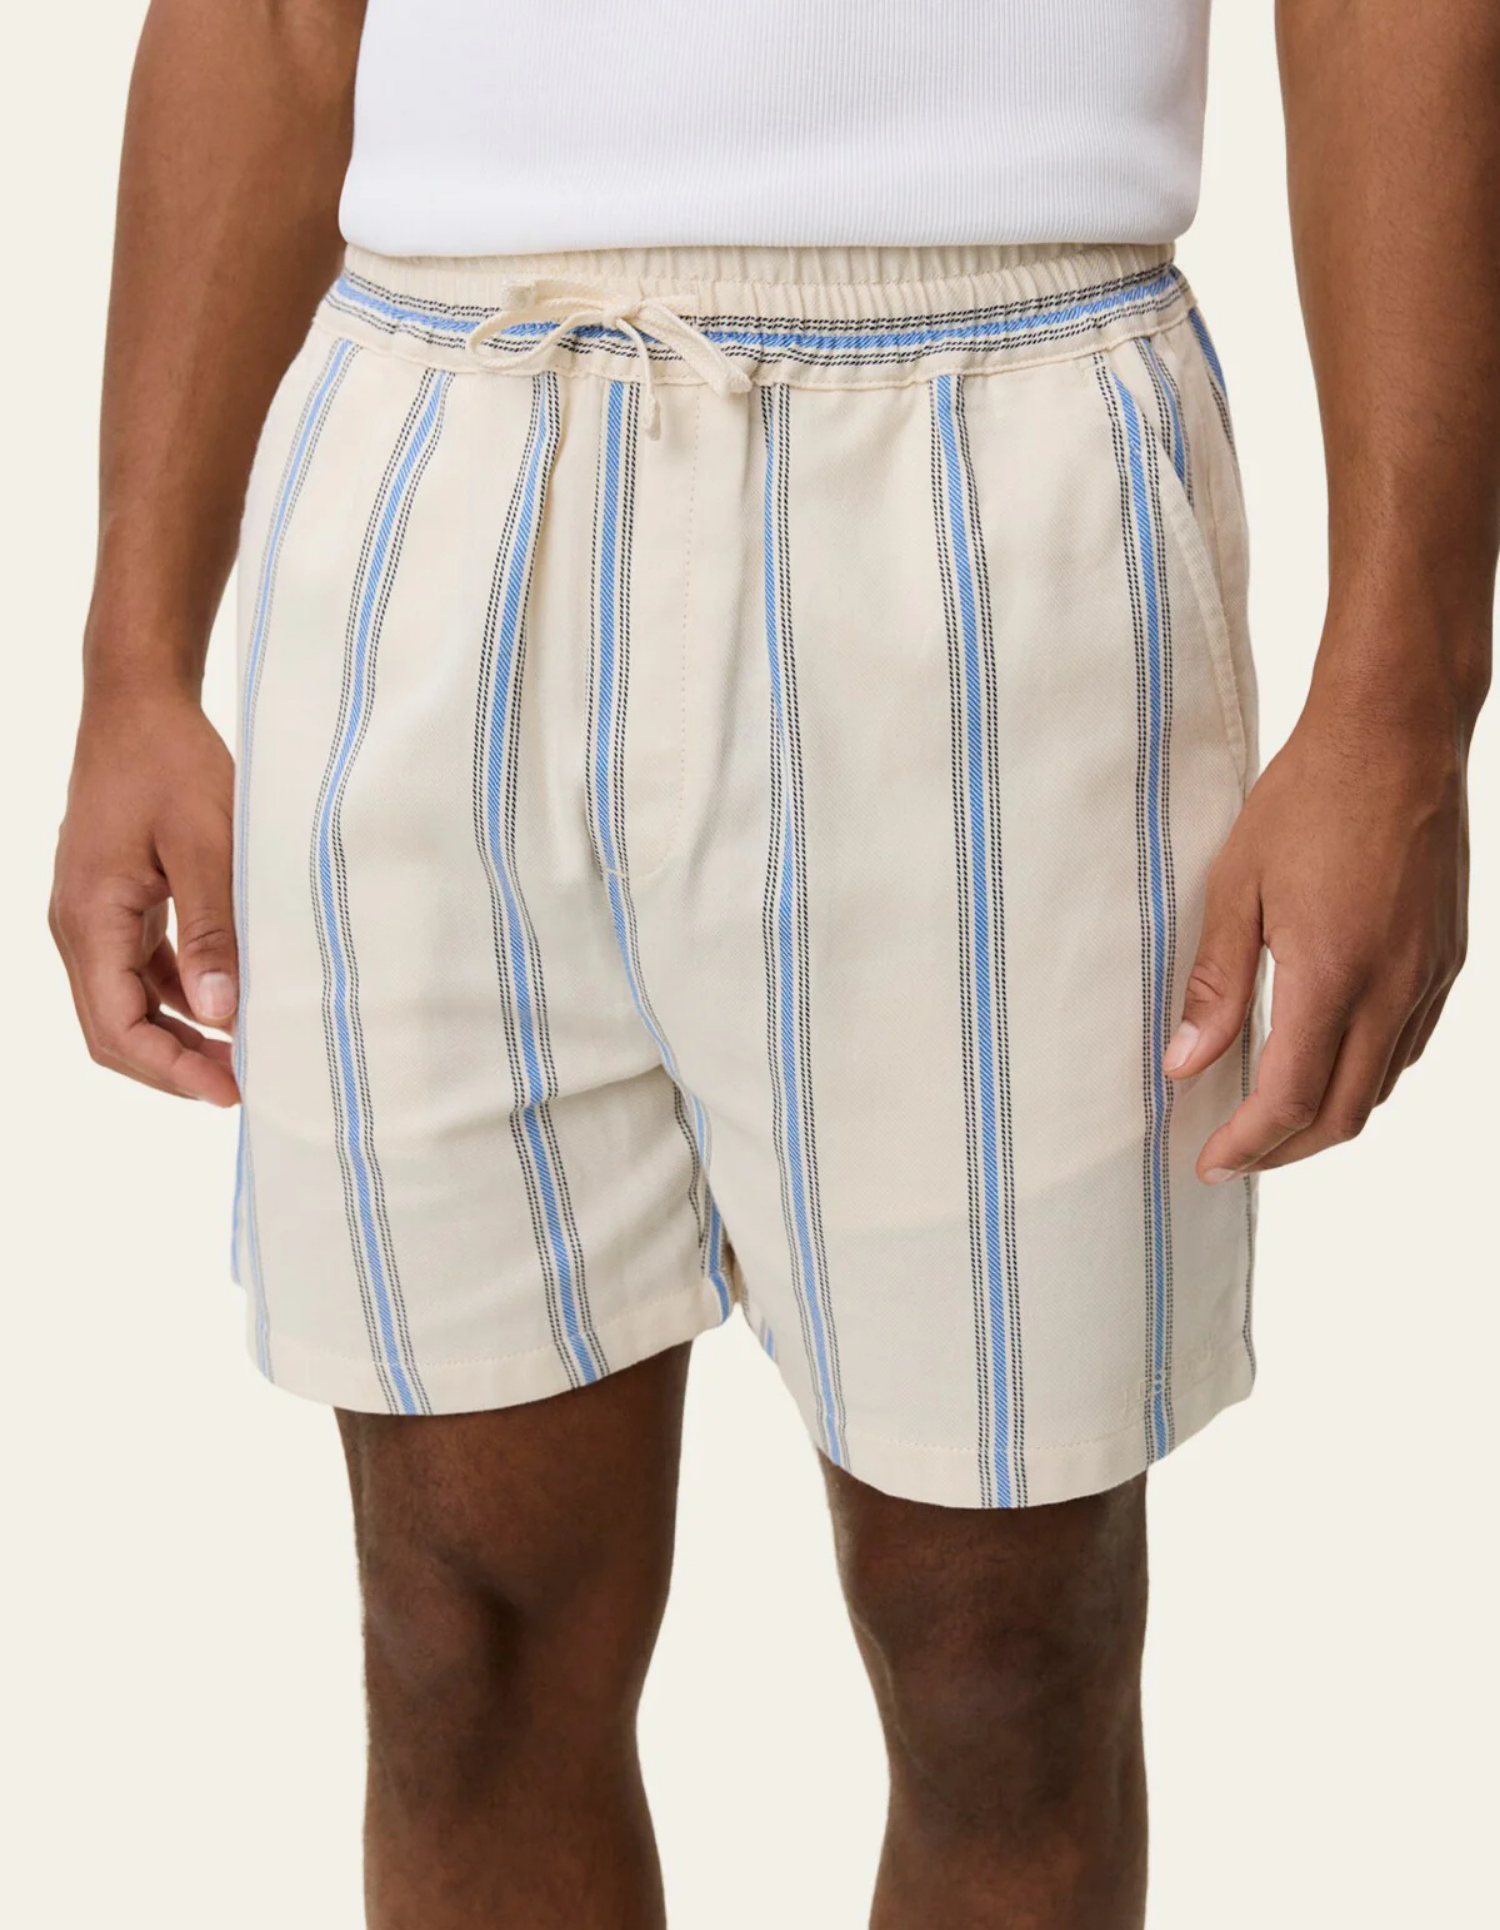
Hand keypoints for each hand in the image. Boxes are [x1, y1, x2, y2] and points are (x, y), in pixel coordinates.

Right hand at [51, 683, 239, 1106]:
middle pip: (114, 1028)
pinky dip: (181, 996)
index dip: (170, 1069)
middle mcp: (78, 925)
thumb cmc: (171, 761)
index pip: (116, 1026)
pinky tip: (229, 1004)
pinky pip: (140, 969)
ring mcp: (93, 915)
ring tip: (244, 1054)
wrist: (138, 701)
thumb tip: (222, 1014)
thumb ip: (213, 929)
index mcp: (89, 917)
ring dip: (180, 1035)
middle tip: (244, 1085)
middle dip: (175, 1065)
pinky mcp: (115, 901)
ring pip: (127, 1003)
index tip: (230, 1090)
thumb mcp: (206, 843)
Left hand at [1164, 683, 1469, 1179]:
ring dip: (1325, 1117)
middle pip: (1342, 1113)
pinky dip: (1362, 1075)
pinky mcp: (1448, 958)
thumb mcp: (1237, 885)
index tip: (1209, 1160)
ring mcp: (1429, 976)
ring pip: (1379, 1086)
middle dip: (1284, 1150)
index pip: (1290, 1098)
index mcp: (1333, 973)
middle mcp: (1393, 987)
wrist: (1397, 734)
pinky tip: (1324, 1062)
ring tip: (1270, 1118)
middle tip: (1233, 1154)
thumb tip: (1184, 1063)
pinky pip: (1407, 1045)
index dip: (1248, 1143)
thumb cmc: (1308, 797)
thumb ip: (1214, 982)